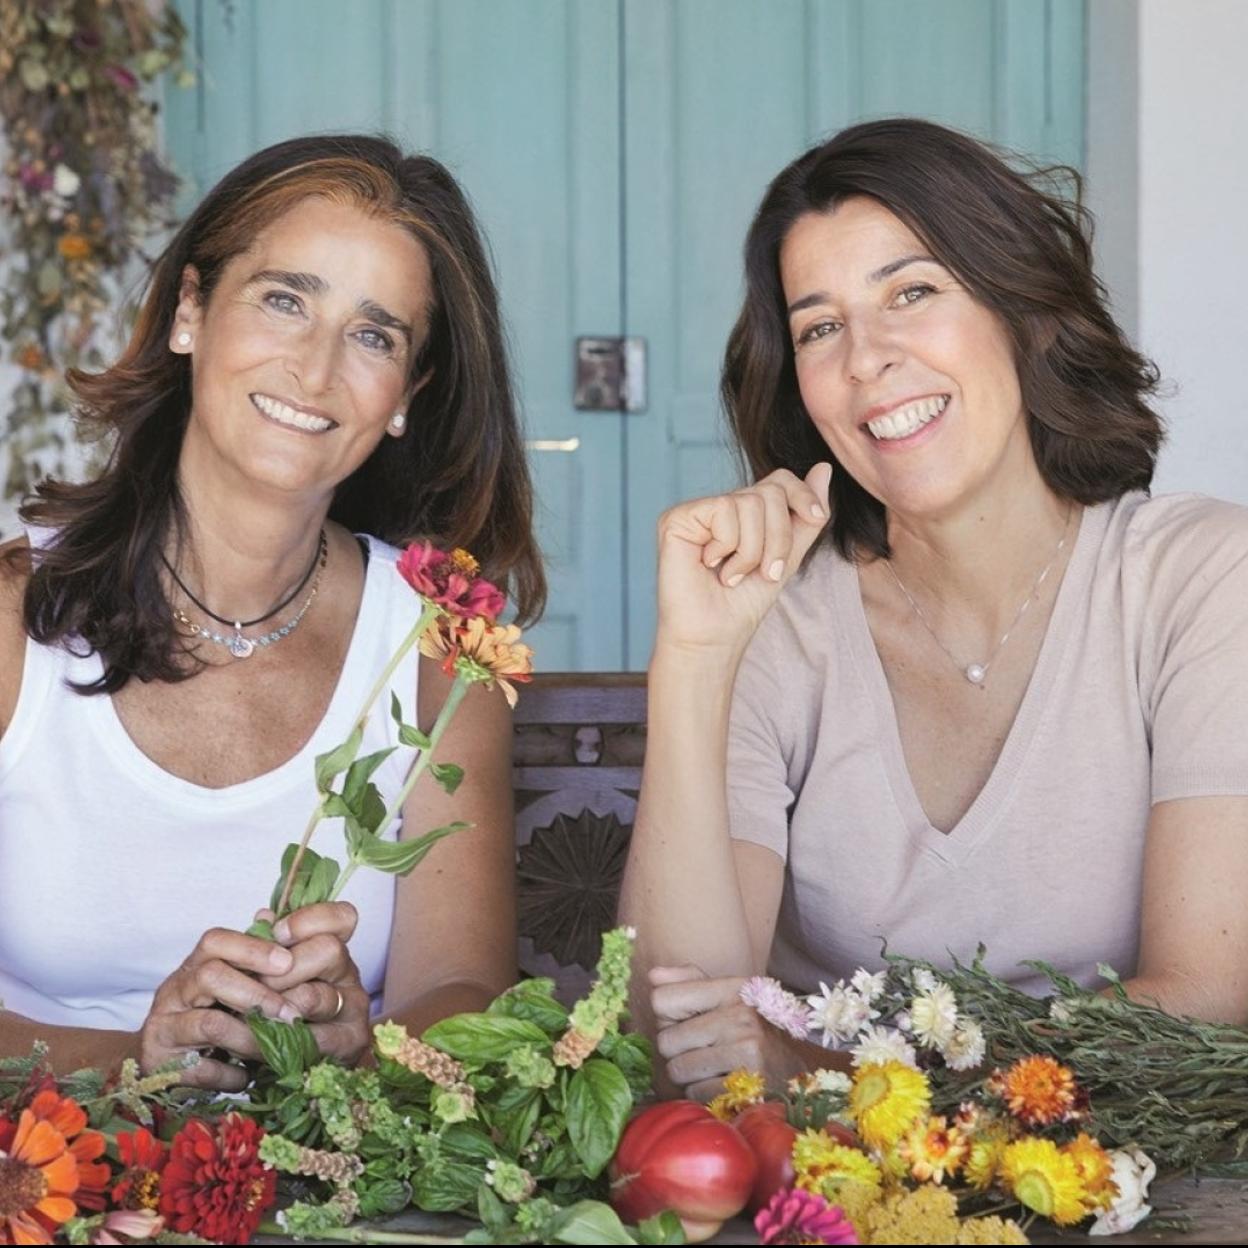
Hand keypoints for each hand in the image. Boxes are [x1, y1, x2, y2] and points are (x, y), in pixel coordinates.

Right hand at [140, 928, 300, 1090]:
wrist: (160, 1060)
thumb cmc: (205, 1013)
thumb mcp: (226, 982)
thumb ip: (249, 957)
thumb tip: (270, 916)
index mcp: (194, 965)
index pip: (216, 941)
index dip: (253, 948)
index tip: (287, 962)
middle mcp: (174, 990)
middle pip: (211, 976)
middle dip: (257, 995)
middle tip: (291, 1014)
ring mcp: (163, 1026)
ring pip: (208, 1023)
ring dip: (250, 1037)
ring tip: (276, 1049)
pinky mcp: (159, 1064)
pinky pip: (202, 1068)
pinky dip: (230, 1073)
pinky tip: (245, 1076)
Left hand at [256, 902, 370, 1066]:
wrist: (303, 1064)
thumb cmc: (284, 1011)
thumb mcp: (277, 975)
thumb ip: (271, 947)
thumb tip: (263, 917)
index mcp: (334, 949)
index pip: (343, 917)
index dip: (309, 920)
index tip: (278, 934)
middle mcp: (350, 973)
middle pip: (329, 949)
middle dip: (284, 968)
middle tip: (257, 985)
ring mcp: (354, 1007)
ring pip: (316, 996)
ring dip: (275, 1006)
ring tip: (250, 1016)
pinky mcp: (351, 1041)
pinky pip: (313, 1038)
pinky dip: (280, 1040)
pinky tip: (258, 1042)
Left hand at [650, 965, 809, 1100]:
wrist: (801, 1074)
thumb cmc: (753, 1032)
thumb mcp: (728, 998)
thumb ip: (689, 983)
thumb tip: (653, 975)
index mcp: (733, 988)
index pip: (663, 999)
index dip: (667, 1017)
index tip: (687, 1022)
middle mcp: (740, 1014)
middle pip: (666, 1040)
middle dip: (678, 1052)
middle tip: (703, 1051)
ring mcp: (746, 1049)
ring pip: (677, 1069)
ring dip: (689, 1076)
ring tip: (713, 1068)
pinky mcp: (748, 1085)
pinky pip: (695, 1094)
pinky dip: (704, 1095)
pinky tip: (724, 1086)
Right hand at [655, 464, 831, 653]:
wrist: (715, 637)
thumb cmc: (744, 604)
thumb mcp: (788, 557)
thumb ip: (806, 517)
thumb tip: (824, 467)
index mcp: (745, 514)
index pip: (780, 480)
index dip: (803, 495)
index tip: (817, 519)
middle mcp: (720, 507)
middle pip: (770, 491)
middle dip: (779, 537)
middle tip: (763, 571)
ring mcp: (698, 511)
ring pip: (749, 502)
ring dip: (752, 550)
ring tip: (733, 575)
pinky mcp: (677, 518)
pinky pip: (724, 510)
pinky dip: (728, 546)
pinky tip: (711, 566)